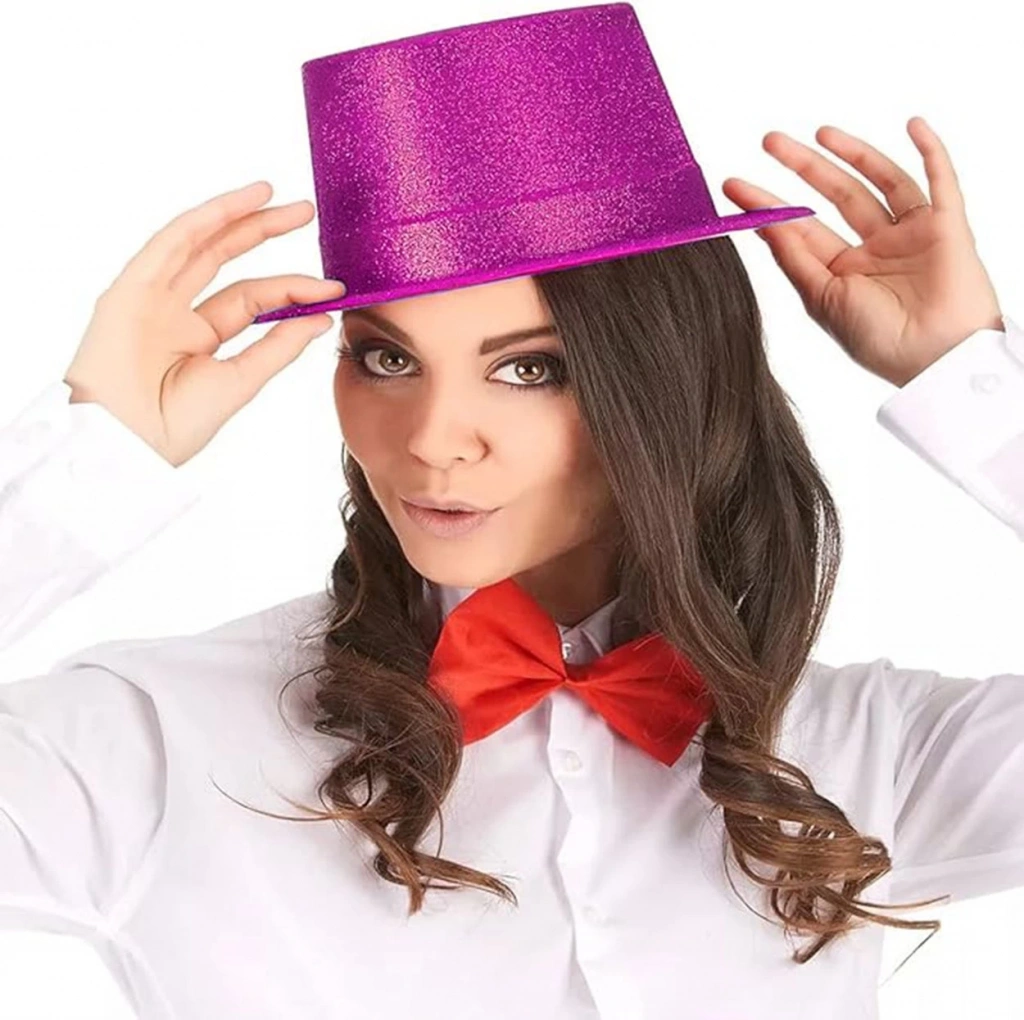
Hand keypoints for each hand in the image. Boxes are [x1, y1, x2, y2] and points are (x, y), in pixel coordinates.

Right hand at [63, 181, 346, 466]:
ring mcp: (151, 299)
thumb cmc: (173, 426)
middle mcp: (176, 313)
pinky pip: (169, 244)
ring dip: (234, 217)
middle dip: (264, 232)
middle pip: (226, 260)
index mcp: (200, 339)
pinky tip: (235, 204)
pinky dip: (203, 222)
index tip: (334, 287)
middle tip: (306, 212)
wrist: (126, 442)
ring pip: (199, 244)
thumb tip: (321, 318)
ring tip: (274, 194)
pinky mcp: (129, 289)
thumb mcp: (240, 380)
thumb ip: (278, 346)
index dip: (294, 288)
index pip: (254, 299)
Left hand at [721, 116, 1002, 387]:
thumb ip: (793, 257)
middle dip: (803, 168)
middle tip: (769, 142)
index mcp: (842, 271)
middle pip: (836, 195)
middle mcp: (875, 249)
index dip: (768, 206)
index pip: (801, 227)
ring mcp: (910, 235)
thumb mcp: (822, 297)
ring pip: (880, 181)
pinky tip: (912, 126)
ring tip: (820, 133)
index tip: (732, 186)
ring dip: (853, 154)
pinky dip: (931, 151)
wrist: (933, 358)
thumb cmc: (877, 340)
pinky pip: (940, 180)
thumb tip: (761, 223)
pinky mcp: (946, 226)